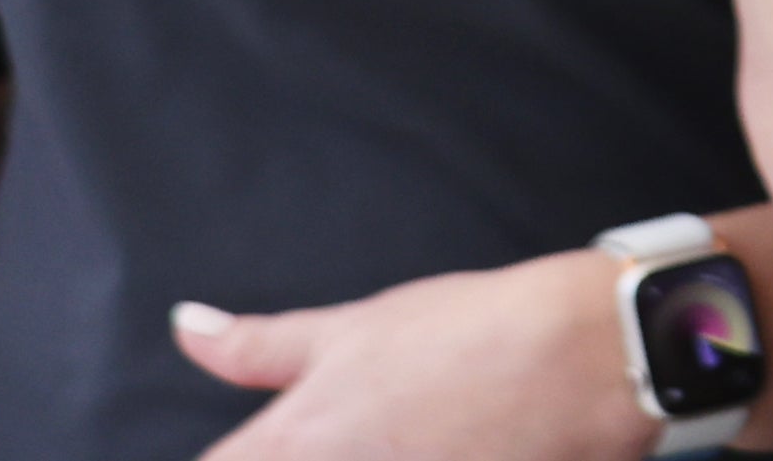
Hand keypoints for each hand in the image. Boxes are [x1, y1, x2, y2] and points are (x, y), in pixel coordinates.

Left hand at [175, 254, 656, 460]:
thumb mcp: (351, 328)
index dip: (235, 457)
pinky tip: (442, 452)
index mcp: (286, 449)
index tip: (261, 445)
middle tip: (367, 429)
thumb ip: (255, 345)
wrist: (585, 358)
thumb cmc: (470, 333)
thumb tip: (187, 326)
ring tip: (410, 439)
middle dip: (301, 456)